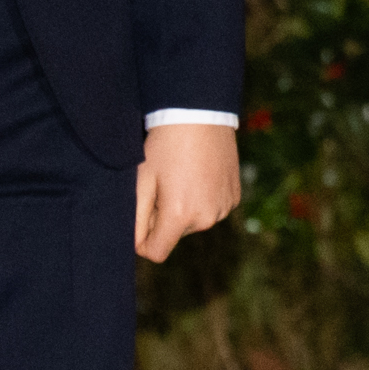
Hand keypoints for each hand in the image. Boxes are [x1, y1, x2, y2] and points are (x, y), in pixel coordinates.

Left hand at [134, 122, 241, 262]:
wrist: (200, 117)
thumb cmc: (164, 147)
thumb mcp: (142, 180)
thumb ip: (137, 218)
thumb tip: (135, 245)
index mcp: (180, 216)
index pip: (156, 252)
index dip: (142, 242)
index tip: (139, 220)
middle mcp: (206, 218)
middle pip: (174, 234)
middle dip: (163, 218)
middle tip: (160, 185)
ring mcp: (224, 209)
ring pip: (192, 222)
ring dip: (182, 209)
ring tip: (178, 177)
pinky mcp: (234, 198)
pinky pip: (210, 210)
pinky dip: (200, 200)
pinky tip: (196, 174)